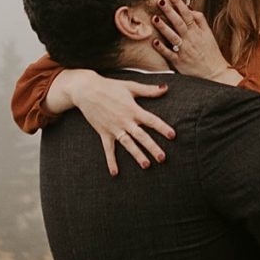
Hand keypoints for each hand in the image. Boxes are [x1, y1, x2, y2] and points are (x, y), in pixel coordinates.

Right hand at [59, 69, 175, 175]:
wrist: (86, 90)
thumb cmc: (110, 87)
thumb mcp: (130, 86)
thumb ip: (148, 90)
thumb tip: (166, 88)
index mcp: (133, 109)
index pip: (151, 120)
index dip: (162, 127)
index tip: (172, 136)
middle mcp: (124, 120)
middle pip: (141, 136)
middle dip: (152, 147)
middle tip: (162, 158)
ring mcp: (114, 128)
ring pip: (127, 144)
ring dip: (137, 155)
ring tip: (146, 165)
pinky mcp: (103, 133)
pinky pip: (108, 149)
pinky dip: (111, 161)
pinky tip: (115, 173)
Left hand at [153, 0, 233, 80]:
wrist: (215, 74)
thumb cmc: (211, 53)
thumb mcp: (208, 34)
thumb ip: (199, 20)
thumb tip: (189, 7)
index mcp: (197, 31)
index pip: (187, 13)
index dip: (178, 2)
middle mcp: (190, 39)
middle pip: (179, 22)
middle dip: (169, 11)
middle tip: (159, 0)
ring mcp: (184, 51)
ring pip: (173, 37)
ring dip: (163, 28)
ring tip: (154, 18)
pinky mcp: (179, 63)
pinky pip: (169, 55)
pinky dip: (162, 48)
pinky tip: (154, 42)